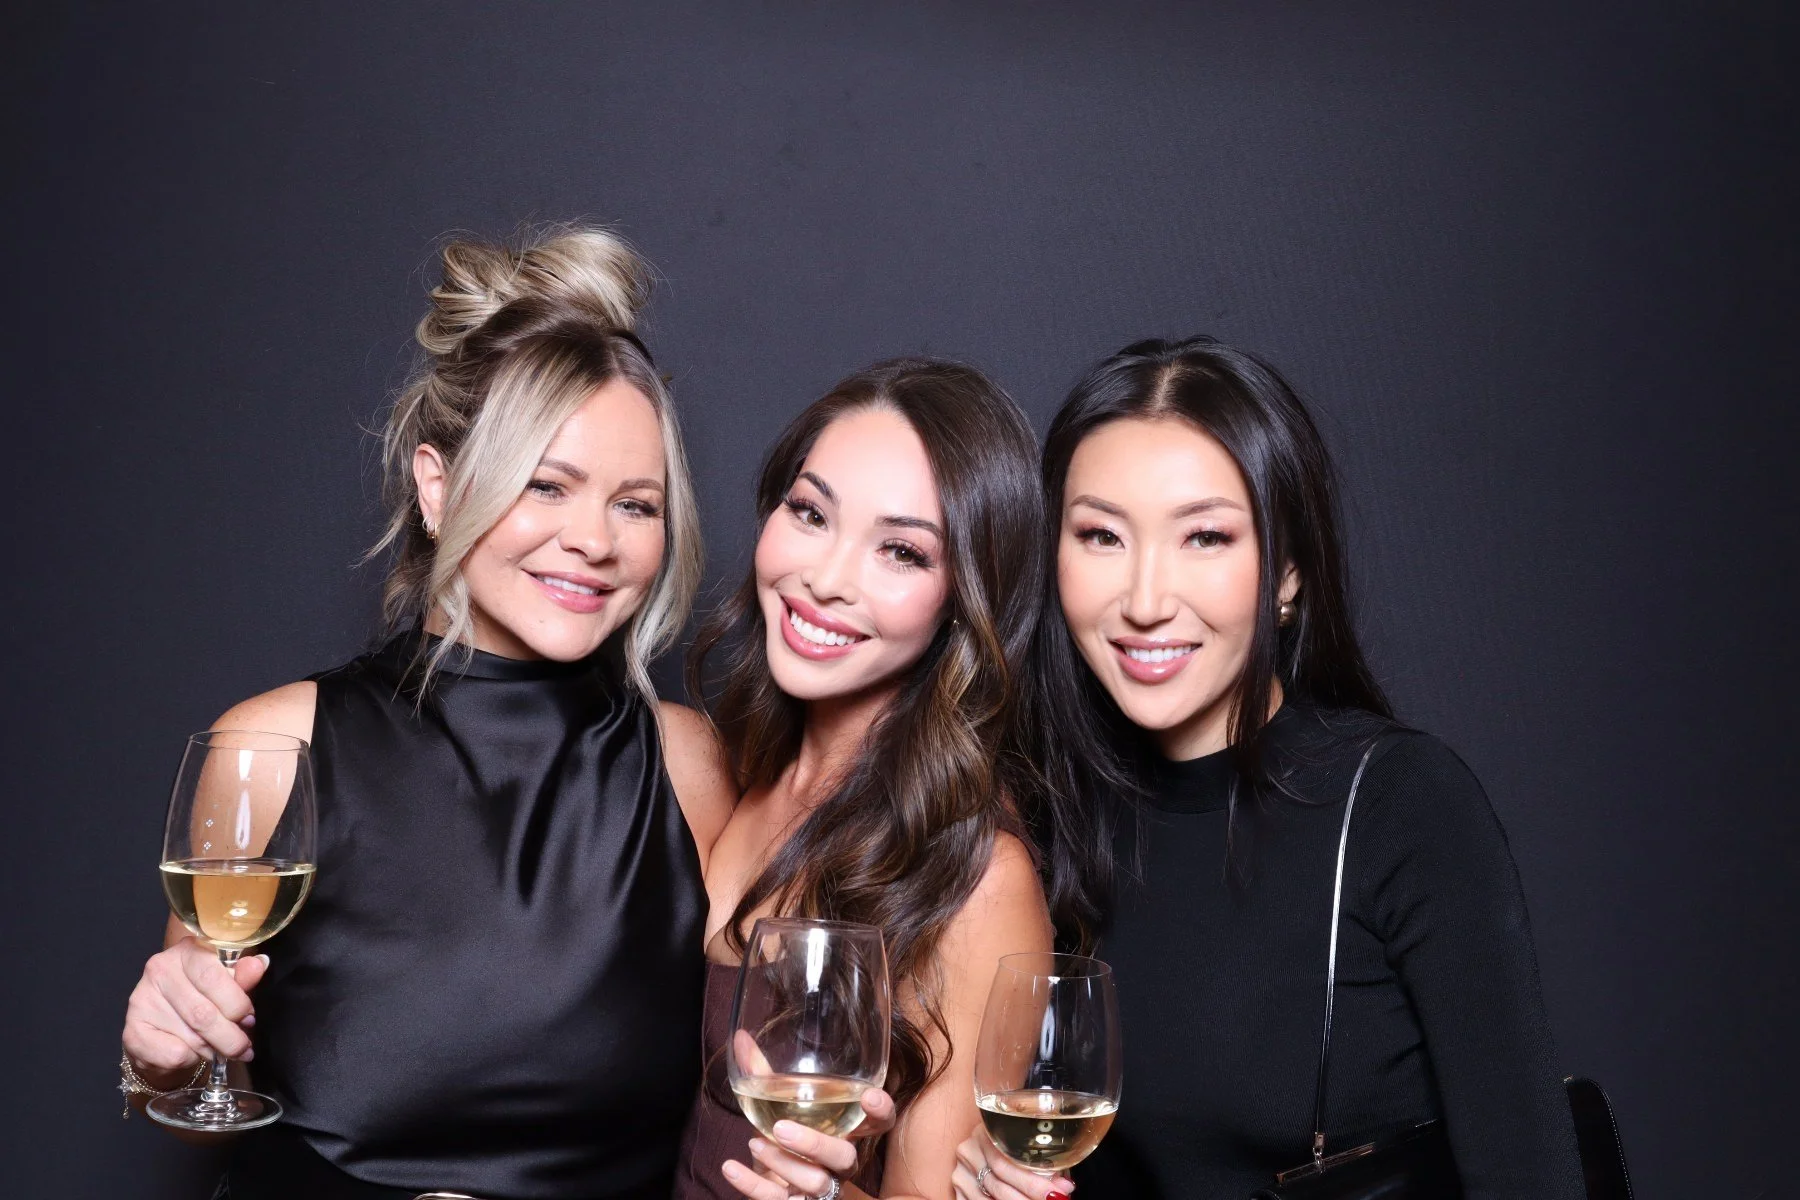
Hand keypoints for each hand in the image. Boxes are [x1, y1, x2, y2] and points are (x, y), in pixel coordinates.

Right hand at [122, 937, 268, 1085]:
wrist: (166, 1026)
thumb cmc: (204, 997)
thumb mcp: (226, 982)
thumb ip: (242, 976)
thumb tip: (259, 965)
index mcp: (187, 950)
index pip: (213, 977)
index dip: (236, 1004)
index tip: (249, 1019)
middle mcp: (159, 970)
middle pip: (203, 1013)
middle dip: (230, 1037)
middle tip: (244, 1048)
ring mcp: (141, 1000)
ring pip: (191, 1036)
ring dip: (213, 1049)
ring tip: (220, 1049)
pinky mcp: (132, 1031)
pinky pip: (173, 1054)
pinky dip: (190, 1059)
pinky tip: (193, 1053)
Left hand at [720, 1087, 896, 1199]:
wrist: (768, 1182)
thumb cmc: (781, 1139)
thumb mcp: (775, 1107)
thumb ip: (762, 1075)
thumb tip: (740, 1039)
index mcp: (845, 1133)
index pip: (878, 1125)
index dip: (880, 1112)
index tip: (868, 1094)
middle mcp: (839, 1164)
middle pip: (846, 1158)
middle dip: (817, 1144)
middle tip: (781, 1128)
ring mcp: (819, 1189)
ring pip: (815, 1182)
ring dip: (782, 1162)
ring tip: (754, 1141)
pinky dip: (751, 1184)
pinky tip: (731, 1168)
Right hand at [952, 1128, 1072, 1199]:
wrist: (988, 1145)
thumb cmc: (1012, 1141)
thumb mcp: (1022, 1141)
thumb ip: (1039, 1160)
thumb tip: (1065, 1187)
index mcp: (986, 1131)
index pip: (1006, 1161)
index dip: (1033, 1182)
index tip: (1057, 1192)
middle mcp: (969, 1150)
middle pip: (998, 1183)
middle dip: (1028, 1197)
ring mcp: (961, 1171)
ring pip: (988, 1197)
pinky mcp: (959, 1188)